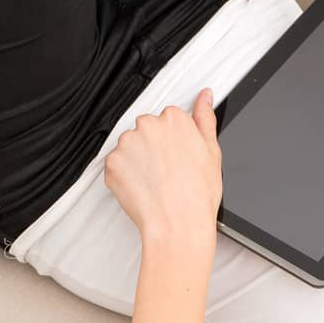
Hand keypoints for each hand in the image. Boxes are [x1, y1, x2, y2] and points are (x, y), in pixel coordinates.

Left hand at [103, 88, 222, 251]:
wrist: (178, 225)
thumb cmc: (197, 195)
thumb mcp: (212, 152)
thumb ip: (205, 118)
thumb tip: (205, 97)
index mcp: (173, 119)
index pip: (167, 119)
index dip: (173, 141)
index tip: (176, 156)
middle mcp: (147, 126)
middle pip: (146, 130)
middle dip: (153, 148)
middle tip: (166, 172)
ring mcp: (127, 144)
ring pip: (129, 147)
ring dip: (137, 161)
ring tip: (155, 183)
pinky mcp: (111, 163)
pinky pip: (116, 165)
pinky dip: (125, 176)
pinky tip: (142, 189)